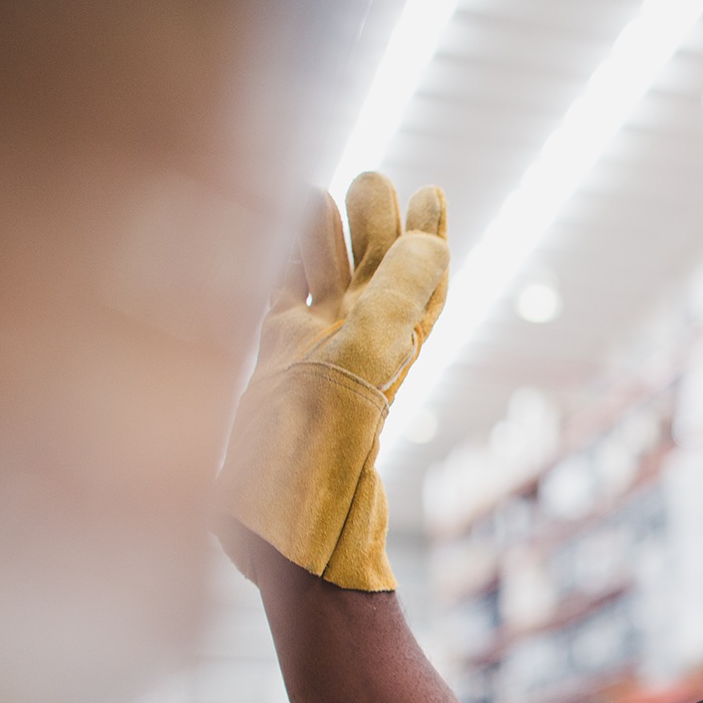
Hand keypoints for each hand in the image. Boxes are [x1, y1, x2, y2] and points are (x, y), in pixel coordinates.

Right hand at [216, 173, 448, 590]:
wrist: (277, 523)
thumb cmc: (320, 450)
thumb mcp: (366, 362)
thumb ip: (398, 300)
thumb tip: (431, 242)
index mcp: (389, 346)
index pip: (420, 281)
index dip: (428, 238)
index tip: (432, 192)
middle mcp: (355, 349)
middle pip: (373, 274)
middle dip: (374, 227)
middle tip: (371, 179)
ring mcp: (312, 358)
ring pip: (323, 284)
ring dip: (325, 241)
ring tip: (320, 192)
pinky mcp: (270, 370)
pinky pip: (280, 306)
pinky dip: (281, 271)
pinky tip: (270, 240)